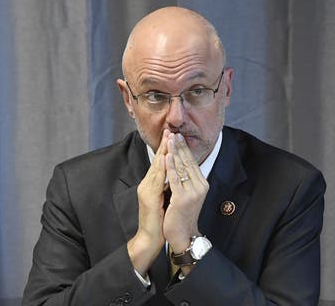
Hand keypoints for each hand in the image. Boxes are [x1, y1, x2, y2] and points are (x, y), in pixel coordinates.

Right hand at [127, 129, 169, 274]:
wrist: (150, 238)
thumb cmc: (158, 222)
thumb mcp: (162, 201)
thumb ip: (164, 188)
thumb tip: (173, 178)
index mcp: (150, 185)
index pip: (158, 164)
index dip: (164, 150)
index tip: (171, 137)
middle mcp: (146, 185)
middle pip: (156, 162)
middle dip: (164, 146)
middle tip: (170, 130)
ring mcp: (146, 190)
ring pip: (156, 167)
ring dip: (163, 152)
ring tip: (169, 139)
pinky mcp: (149, 197)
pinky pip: (157, 180)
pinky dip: (162, 168)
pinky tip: (167, 158)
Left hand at [163, 133, 208, 253]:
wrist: (182, 234)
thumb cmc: (181, 214)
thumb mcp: (185, 193)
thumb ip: (184, 179)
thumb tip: (179, 162)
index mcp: (201, 184)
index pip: (191, 161)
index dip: (183, 148)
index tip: (177, 135)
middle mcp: (200, 186)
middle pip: (188, 161)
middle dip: (179, 146)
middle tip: (173, 132)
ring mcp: (192, 192)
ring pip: (182, 167)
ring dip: (174, 152)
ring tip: (169, 139)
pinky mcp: (183, 198)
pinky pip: (175, 179)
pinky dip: (170, 167)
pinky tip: (166, 156)